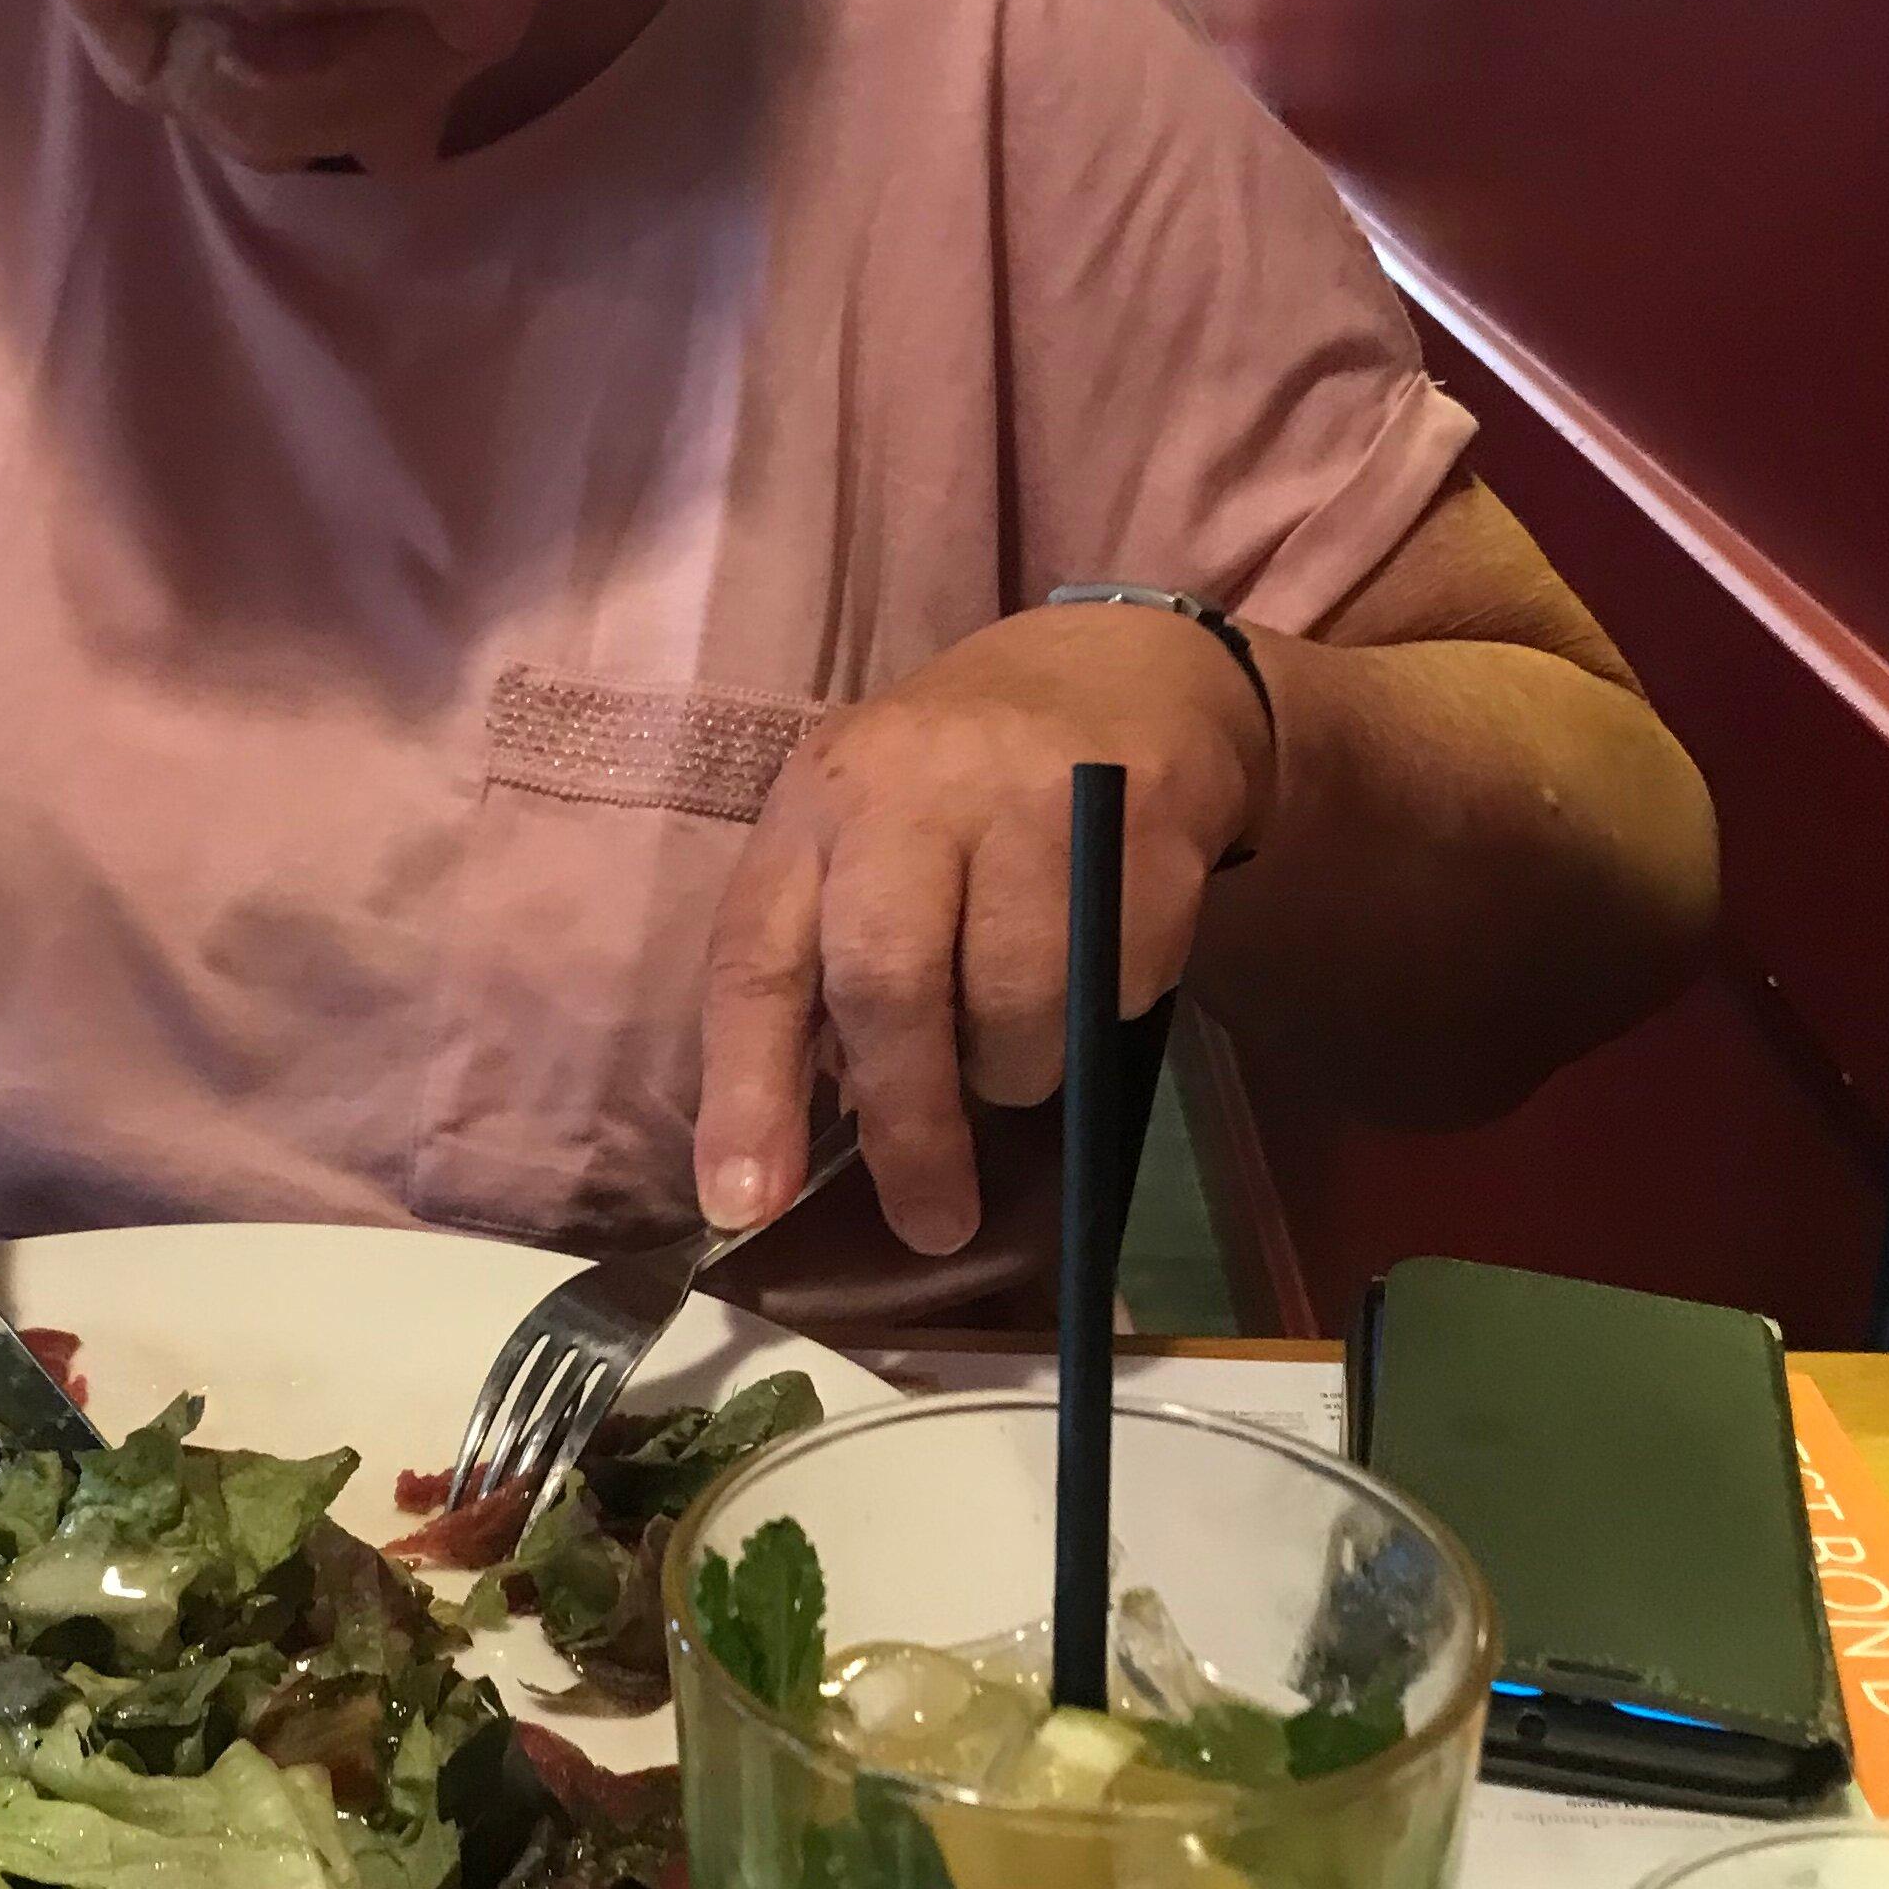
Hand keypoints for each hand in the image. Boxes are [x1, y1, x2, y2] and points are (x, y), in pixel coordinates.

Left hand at [693, 603, 1275, 1255]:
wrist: (1121, 671)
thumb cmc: (959, 787)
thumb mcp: (863, 840)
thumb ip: (822, 965)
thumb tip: (799, 1143)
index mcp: (819, 803)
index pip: (755, 957)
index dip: (745, 1092)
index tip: (743, 1204)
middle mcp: (914, 787)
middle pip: (888, 984)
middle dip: (909, 1124)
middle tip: (931, 1216)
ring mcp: (1035, 795)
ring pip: (1017, 1003)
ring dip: (1018, 1068)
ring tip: (1018, 1042)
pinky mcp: (1145, 819)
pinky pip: (1120, 981)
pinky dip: (1105, 1009)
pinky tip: (1097, 959)